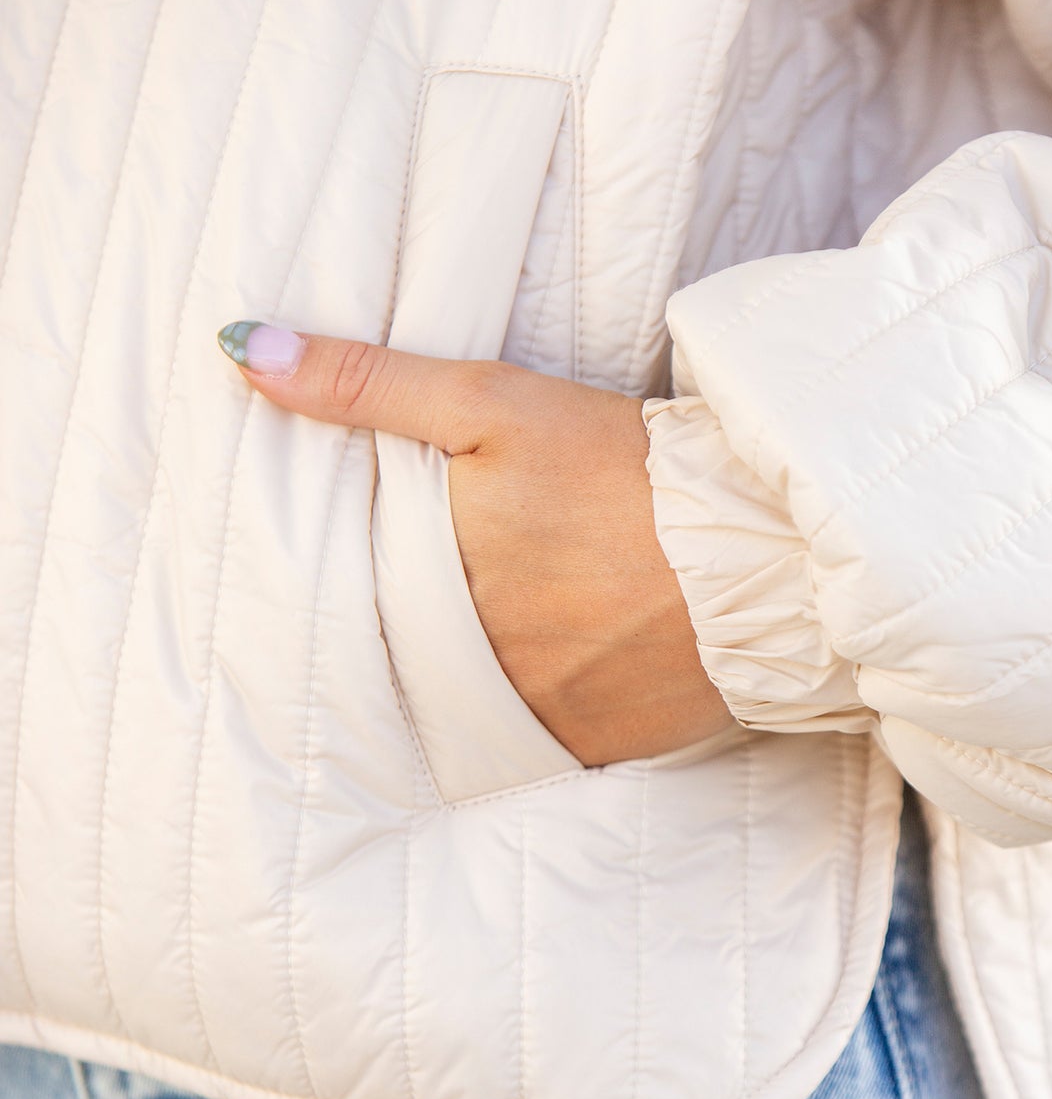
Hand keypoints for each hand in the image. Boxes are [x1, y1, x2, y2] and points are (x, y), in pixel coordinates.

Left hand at [218, 323, 732, 765]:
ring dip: (476, 674)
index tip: (369, 570)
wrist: (759, 545)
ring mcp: (532, 710)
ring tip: (513, 627)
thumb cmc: (623, 464)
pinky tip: (557, 669)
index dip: (355, 586)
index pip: (357, 599)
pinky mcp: (593, 745)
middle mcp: (471, 659)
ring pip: (470, 700)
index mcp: (435, 578)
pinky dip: (538, 710)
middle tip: (460, 593)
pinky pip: (538, 740)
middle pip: (414, 653)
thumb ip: (365, 382)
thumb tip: (244, 354)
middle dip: (419, 629)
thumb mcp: (491, 401)